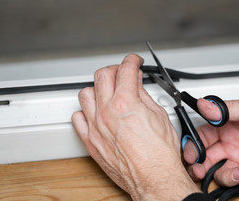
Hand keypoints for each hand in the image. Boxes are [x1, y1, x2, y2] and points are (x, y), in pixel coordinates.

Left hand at [72, 54, 199, 200]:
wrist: (154, 178)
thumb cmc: (159, 154)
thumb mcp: (159, 116)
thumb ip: (144, 95)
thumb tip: (137, 84)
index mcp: (126, 103)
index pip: (126, 69)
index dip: (132, 60)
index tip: (134, 62)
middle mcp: (107, 112)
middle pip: (102, 75)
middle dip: (115, 69)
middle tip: (123, 74)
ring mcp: (96, 126)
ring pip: (86, 93)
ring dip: (98, 89)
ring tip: (109, 93)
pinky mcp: (90, 141)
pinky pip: (78, 118)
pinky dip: (86, 111)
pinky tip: (96, 113)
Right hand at [184, 97, 238, 186]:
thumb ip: (228, 109)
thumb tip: (205, 104)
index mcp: (230, 125)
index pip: (203, 135)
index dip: (193, 145)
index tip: (190, 154)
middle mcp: (234, 142)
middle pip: (207, 157)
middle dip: (201, 165)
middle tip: (200, 169)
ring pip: (222, 173)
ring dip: (229, 174)